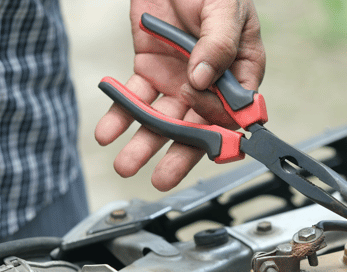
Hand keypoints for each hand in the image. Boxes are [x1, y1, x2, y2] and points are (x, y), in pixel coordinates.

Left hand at [95, 0, 264, 190]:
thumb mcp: (225, 9)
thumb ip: (218, 43)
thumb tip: (203, 80)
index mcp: (239, 73)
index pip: (236, 113)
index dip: (226, 135)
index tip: (214, 154)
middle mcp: (208, 85)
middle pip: (196, 127)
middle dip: (177, 154)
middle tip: (161, 179)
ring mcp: (178, 81)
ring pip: (162, 119)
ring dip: (144, 142)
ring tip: (125, 164)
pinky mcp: (149, 71)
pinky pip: (134, 97)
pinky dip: (119, 114)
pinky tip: (107, 131)